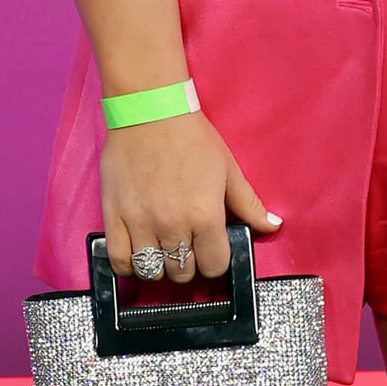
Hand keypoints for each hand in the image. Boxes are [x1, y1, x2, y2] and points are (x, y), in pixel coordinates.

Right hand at [100, 112, 280, 287]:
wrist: (150, 112)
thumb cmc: (191, 137)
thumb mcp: (229, 170)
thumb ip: (250, 205)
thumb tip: (272, 226)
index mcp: (205, 216)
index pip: (215, 266)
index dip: (215, 262)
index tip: (210, 251)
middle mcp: (173, 225)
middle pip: (183, 273)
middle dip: (188, 264)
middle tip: (186, 247)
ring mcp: (140, 223)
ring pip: (152, 271)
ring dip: (160, 266)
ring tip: (163, 250)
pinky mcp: (114, 216)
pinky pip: (119, 260)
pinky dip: (129, 265)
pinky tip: (138, 254)